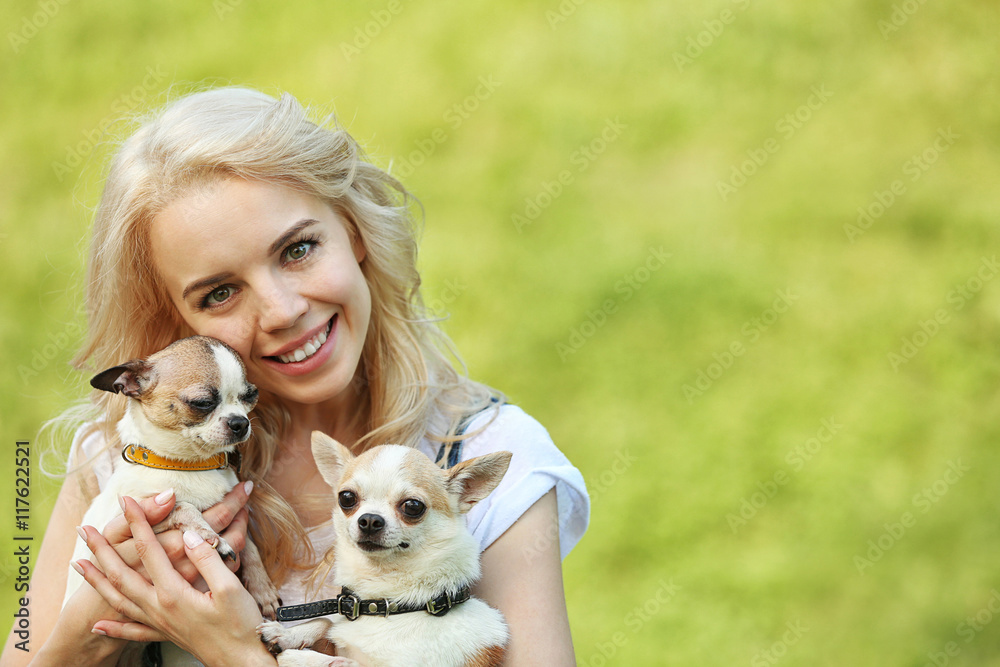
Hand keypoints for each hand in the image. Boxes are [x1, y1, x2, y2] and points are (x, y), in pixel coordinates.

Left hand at [75, 496, 274, 665]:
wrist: (242, 662)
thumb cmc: (240, 626)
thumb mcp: (230, 588)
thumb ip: (206, 560)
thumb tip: (187, 536)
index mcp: (173, 593)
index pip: (149, 550)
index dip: (138, 523)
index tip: (128, 500)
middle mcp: (159, 608)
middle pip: (122, 574)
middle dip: (101, 550)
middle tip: (84, 530)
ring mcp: (159, 623)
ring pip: (119, 599)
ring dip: (96, 581)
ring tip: (77, 565)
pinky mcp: (166, 634)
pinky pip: (131, 631)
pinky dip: (112, 627)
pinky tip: (97, 625)